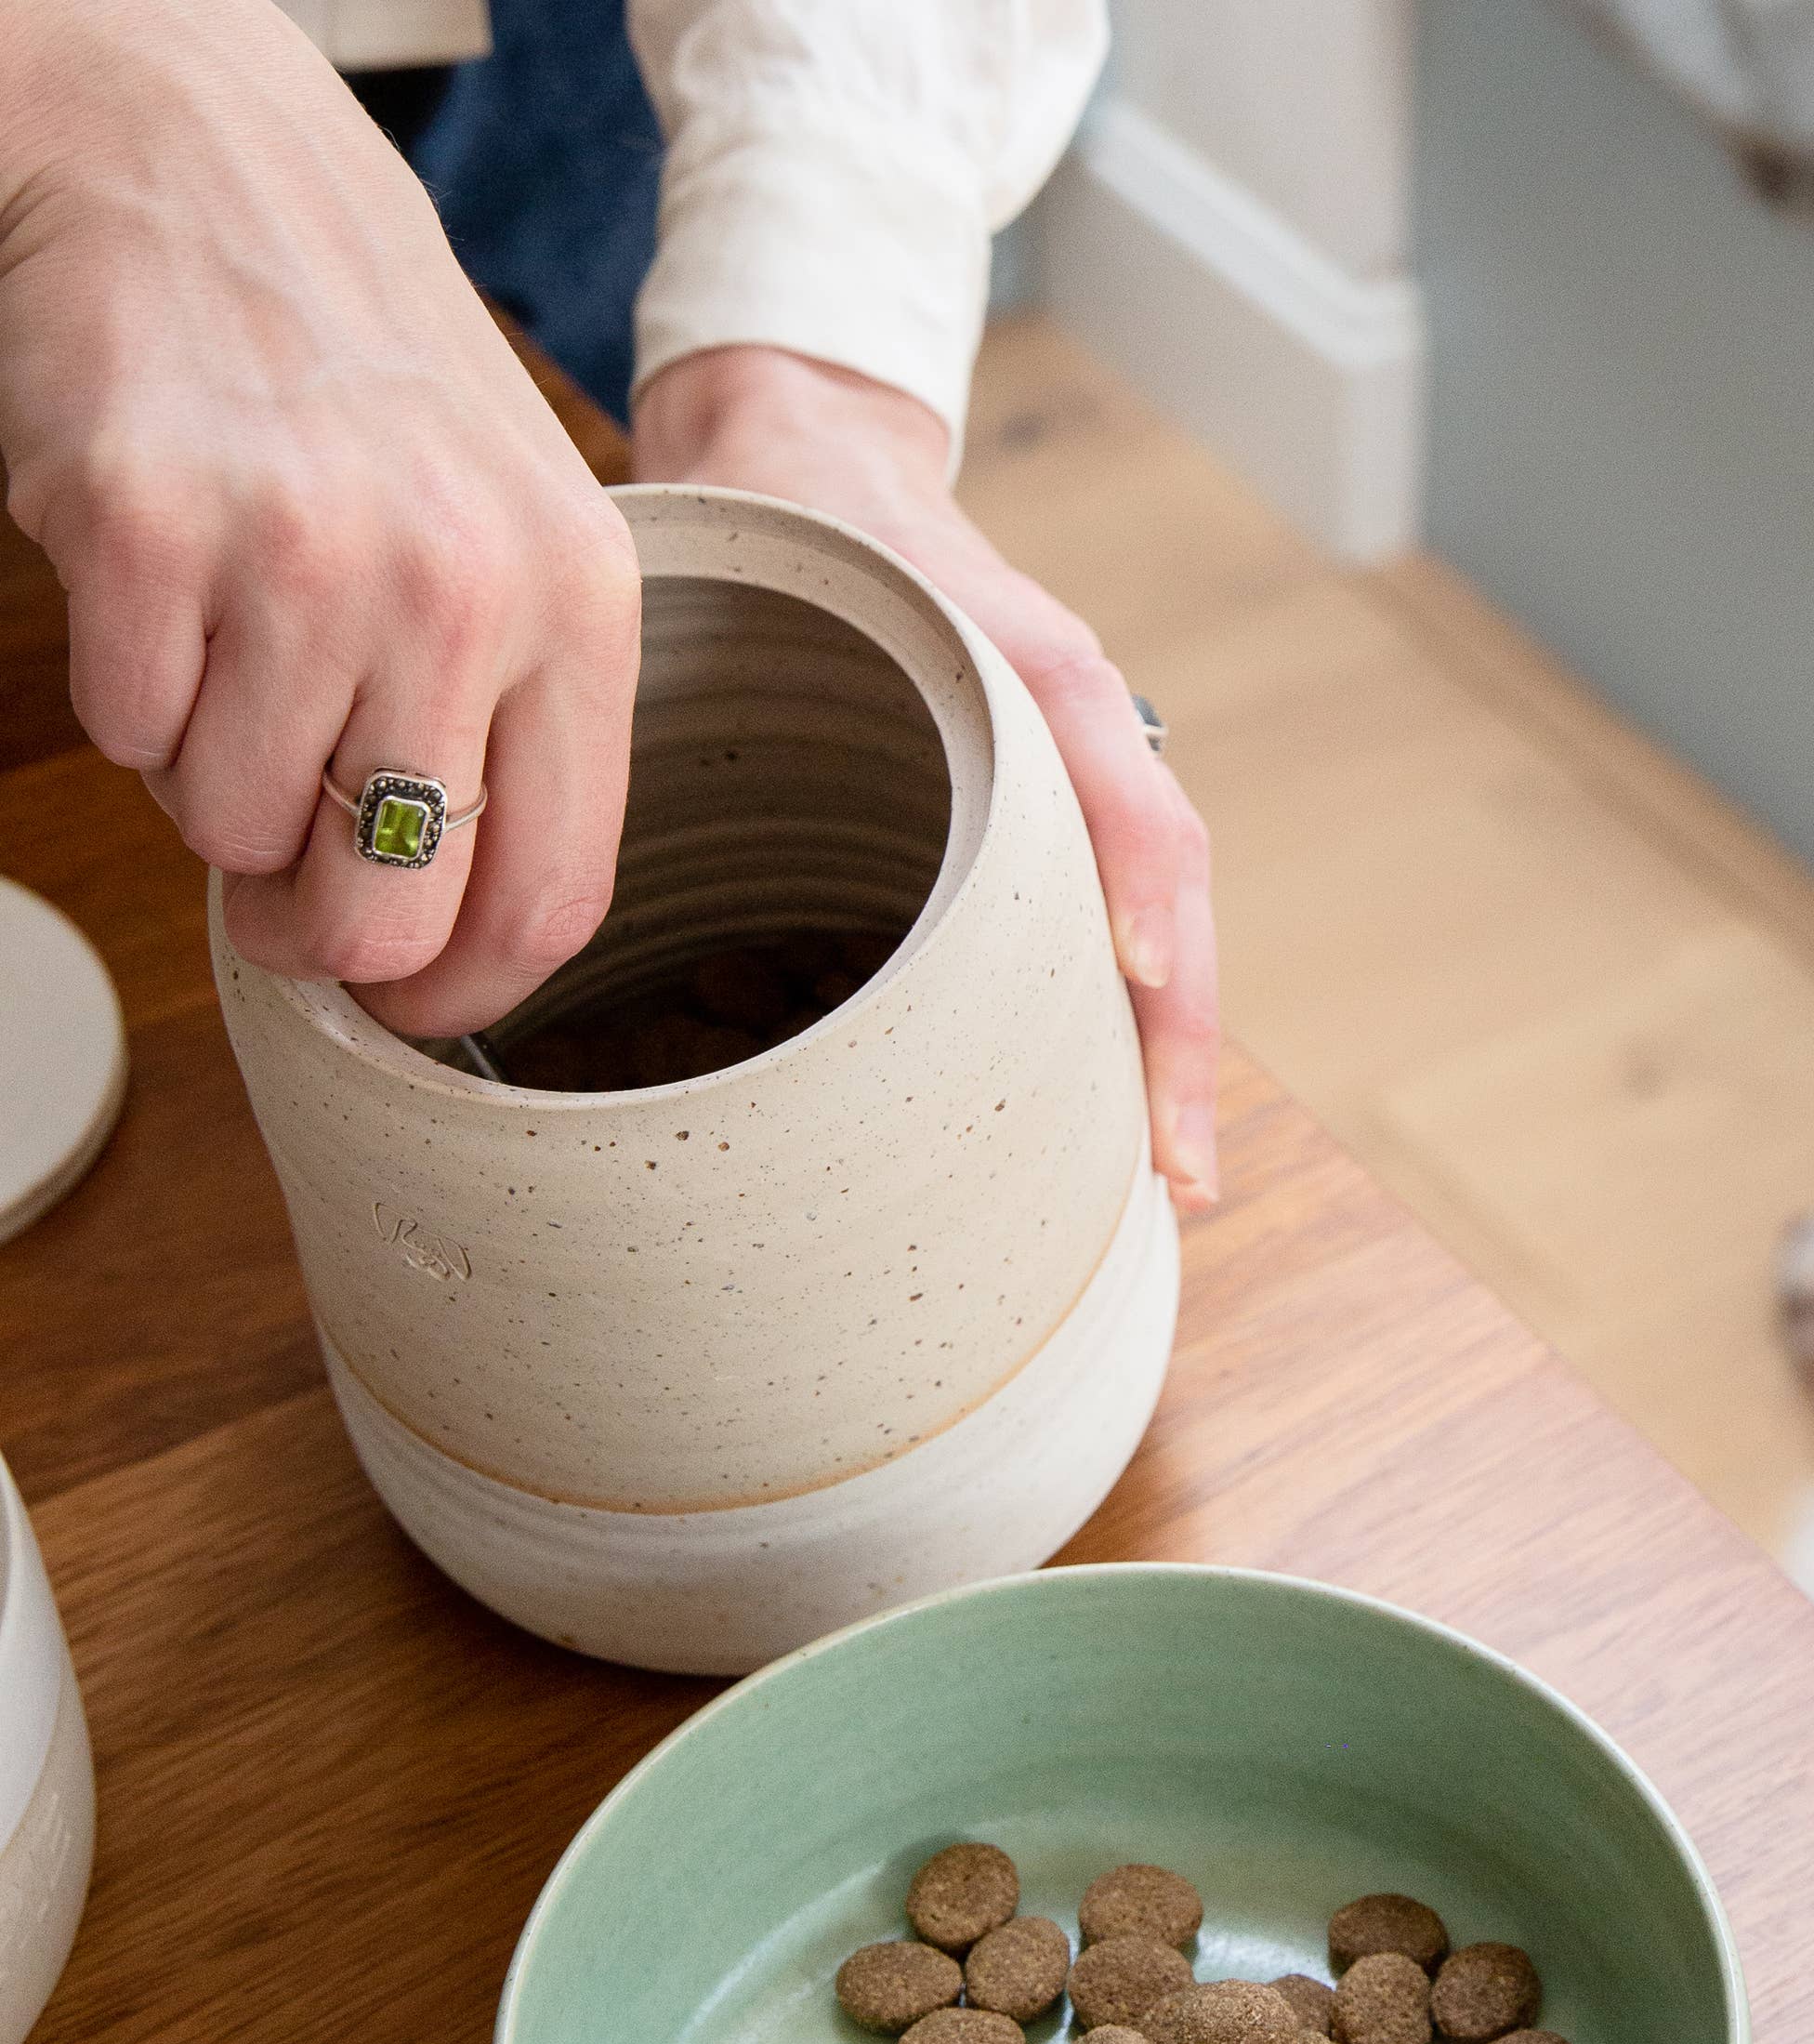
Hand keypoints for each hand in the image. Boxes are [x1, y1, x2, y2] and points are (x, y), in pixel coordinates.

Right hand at [0, 0, 640, 1038]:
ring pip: (240, 835)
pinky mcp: (149, 526)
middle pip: (391, 912)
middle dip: (322, 936)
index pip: (553, 900)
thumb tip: (455, 940)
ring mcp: (305, 557)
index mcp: (582, 613)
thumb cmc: (374, 384)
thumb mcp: (522, 542)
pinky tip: (168, 594)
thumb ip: (522, 731)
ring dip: (217, 790)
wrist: (204, 162)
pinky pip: (130, 736)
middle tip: (285, 889)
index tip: (409, 1009)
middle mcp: (465, 592)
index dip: (465, 996)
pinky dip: (133, 701)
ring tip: (236, 663)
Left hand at [633, 345, 1219, 1212]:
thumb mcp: (753, 554)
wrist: (813, 446)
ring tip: (1164, 1176)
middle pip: (1169, 893)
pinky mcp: (1047, 817)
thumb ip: (722, 653)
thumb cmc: (780, 515)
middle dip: (1179, 1039)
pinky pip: (1102, 925)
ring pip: (1154, 923)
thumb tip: (593, 809)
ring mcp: (1076, 777)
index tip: (1137, 987)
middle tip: (1176, 1173)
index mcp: (1031, 669)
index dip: (1138, 897)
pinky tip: (1096, 1115)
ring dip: (1162, 1052)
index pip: (1123, 796)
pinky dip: (1112, 1023)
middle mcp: (1079, 731)